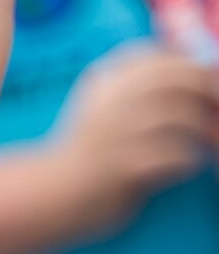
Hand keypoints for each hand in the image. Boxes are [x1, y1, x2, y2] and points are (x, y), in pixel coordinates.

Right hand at [51, 41, 218, 236]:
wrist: (52, 195)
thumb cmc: (82, 152)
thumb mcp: (98, 104)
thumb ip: (130, 82)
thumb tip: (186, 67)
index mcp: (107, 81)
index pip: (162, 58)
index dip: (191, 66)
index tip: (204, 80)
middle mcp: (113, 101)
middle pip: (179, 78)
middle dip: (207, 89)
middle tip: (218, 105)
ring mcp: (119, 133)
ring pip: (183, 116)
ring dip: (203, 128)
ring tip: (207, 140)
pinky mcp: (127, 166)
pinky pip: (177, 156)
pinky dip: (188, 160)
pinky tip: (187, 165)